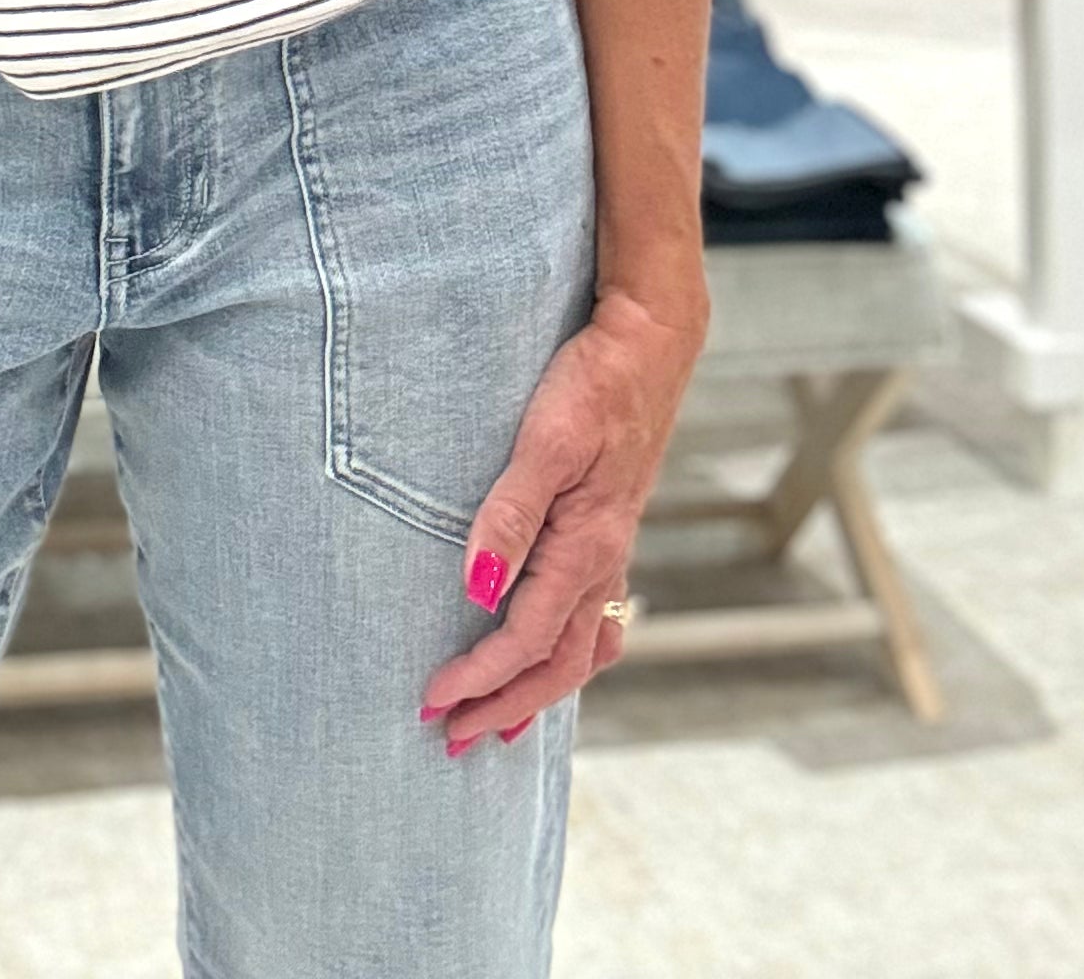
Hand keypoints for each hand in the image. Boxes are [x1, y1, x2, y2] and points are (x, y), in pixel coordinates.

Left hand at [417, 282, 706, 751]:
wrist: (650, 345)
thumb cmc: (594, 384)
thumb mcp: (546, 441)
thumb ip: (511, 514)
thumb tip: (480, 589)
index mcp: (586, 546)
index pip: (527, 638)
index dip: (480, 676)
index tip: (434, 700)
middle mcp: (604, 560)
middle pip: (557, 662)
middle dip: (506, 704)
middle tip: (452, 737)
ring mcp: (611, 548)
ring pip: (582, 647)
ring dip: (540, 690)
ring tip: (504, 721)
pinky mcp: (610, 529)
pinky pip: (594, 615)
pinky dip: (570, 653)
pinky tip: (553, 654)